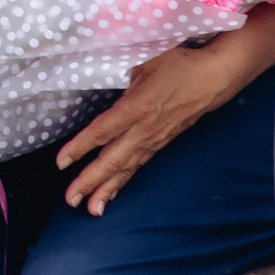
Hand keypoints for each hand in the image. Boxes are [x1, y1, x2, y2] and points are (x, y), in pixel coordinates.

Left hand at [54, 42, 243, 213]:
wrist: (213, 78)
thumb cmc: (178, 65)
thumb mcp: (144, 66)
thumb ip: (123, 84)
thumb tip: (113, 98)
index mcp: (137, 107)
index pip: (102, 131)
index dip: (80, 147)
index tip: (61, 162)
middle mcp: (144, 129)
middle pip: (112, 160)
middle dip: (90, 181)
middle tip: (70, 199)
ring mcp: (154, 139)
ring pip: (126, 168)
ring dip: (106, 189)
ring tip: (90, 209)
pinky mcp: (161, 143)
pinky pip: (138, 165)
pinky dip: (123, 181)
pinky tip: (112, 193)